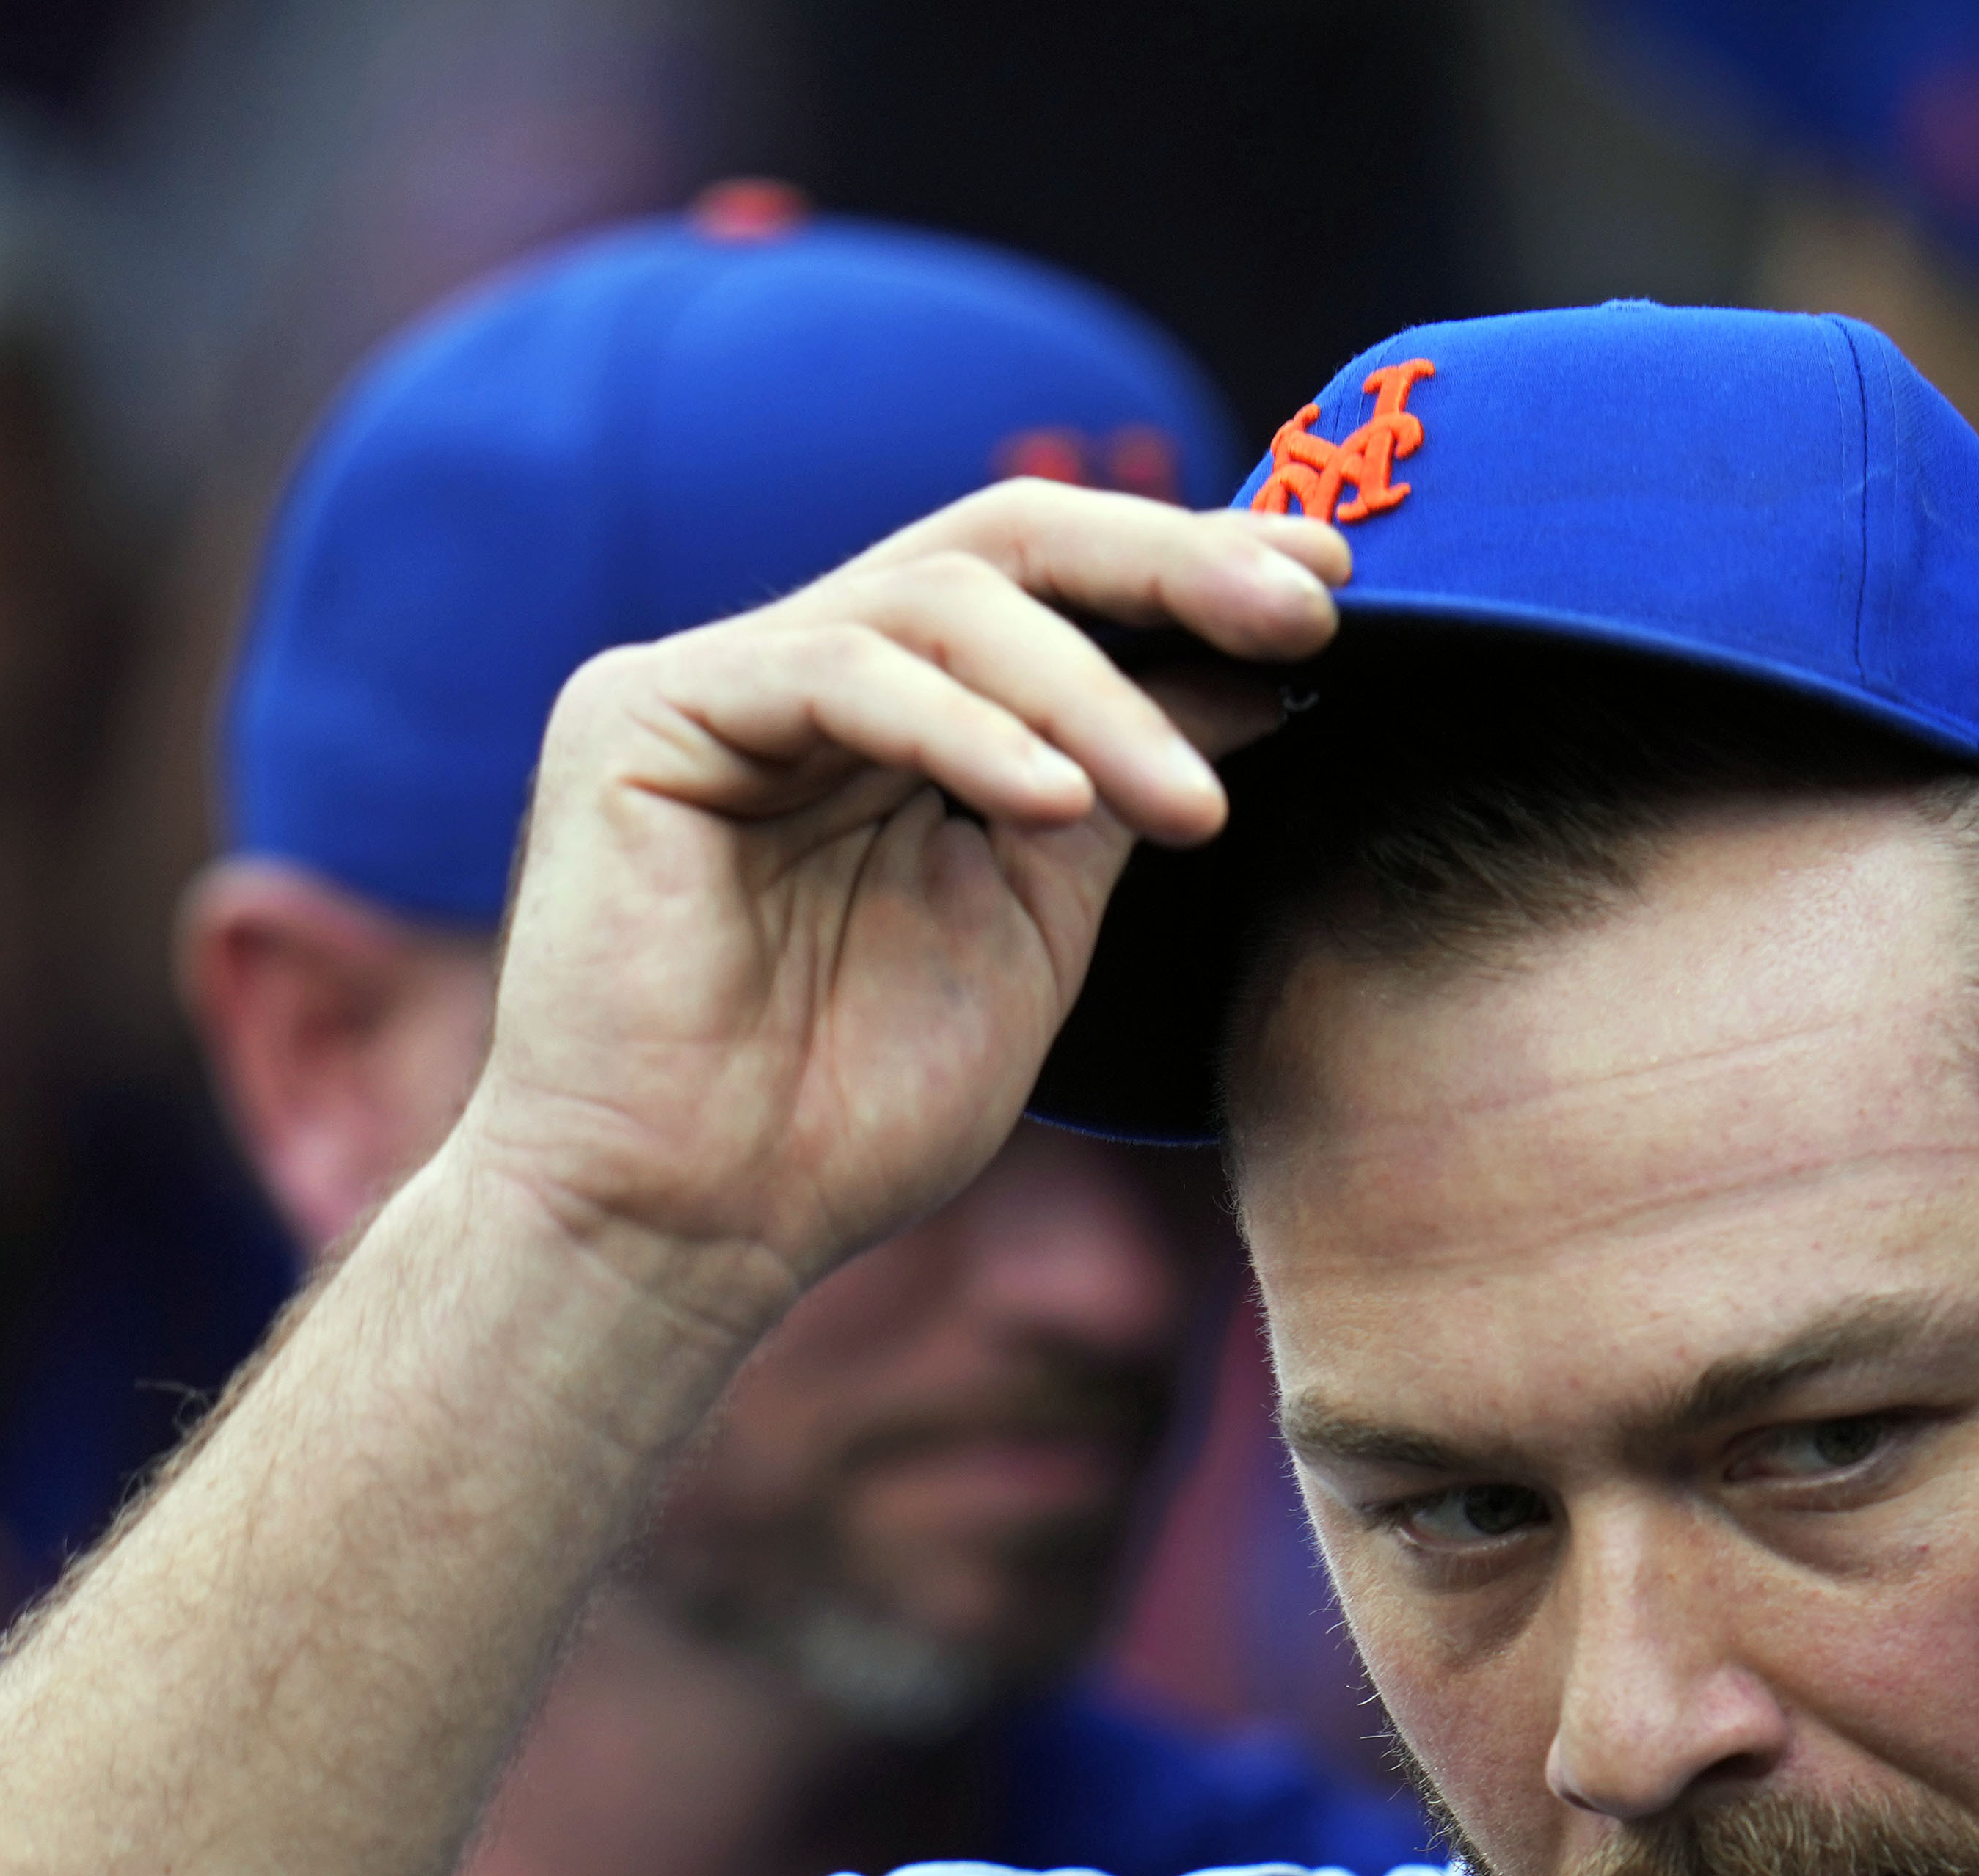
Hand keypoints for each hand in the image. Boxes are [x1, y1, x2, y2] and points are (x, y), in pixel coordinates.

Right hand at [436, 480, 1345, 1344]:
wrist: (693, 1228)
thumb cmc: (850, 1109)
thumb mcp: (1038, 924)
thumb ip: (1124, 787)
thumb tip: (1267, 672)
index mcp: (897, 711)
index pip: (1056, 586)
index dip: (1192, 569)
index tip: (1339, 591)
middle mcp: (807, 665)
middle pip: (1005, 544)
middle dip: (1170, 566)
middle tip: (1308, 616)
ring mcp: (717, 679)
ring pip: (939, 599)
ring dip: (1091, 694)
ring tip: (1191, 807)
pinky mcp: (639, 713)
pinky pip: (834, 671)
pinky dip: (961, 728)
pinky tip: (1059, 801)